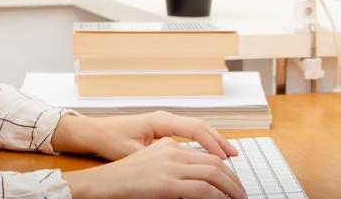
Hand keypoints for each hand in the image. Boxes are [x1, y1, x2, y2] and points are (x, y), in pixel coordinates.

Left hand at [52, 111, 238, 160]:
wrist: (94, 131)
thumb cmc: (110, 140)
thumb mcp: (132, 154)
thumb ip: (155, 160)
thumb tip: (176, 170)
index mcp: (160, 121)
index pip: (194, 129)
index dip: (212, 143)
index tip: (224, 158)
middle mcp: (165, 117)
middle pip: (200, 125)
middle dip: (219, 141)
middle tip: (235, 156)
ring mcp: (165, 121)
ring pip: (196, 128)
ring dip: (213, 140)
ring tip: (228, 154)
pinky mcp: (162, 128)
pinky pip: (189, 132)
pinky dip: (202, 140)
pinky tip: (208, 152)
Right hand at [61, 137, 245, 198]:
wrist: (100, 184)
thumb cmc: (121, 179)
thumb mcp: (149, 163)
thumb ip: (170, 163)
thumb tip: (190, 174)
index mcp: (169, 146)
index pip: (206, 155)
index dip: (224, 168)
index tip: (233, 179)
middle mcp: (173, 152)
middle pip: (214, 163)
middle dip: (232, 179)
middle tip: (241, 192)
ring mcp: (171, 167)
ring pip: (213, 174)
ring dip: (230, 188)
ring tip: (237, 198)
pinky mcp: (167, 184)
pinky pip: (202, 190)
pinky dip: (217, 197)